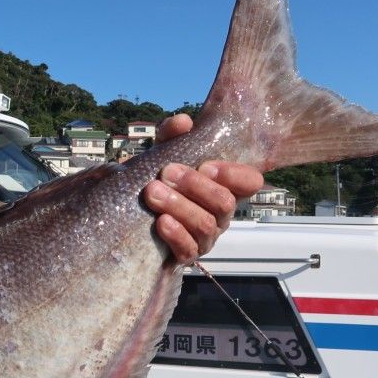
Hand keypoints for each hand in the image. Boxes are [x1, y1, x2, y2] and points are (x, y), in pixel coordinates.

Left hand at [144, 114, 262, 262]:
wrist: (126, 219)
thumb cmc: (155, 183)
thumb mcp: (161, 156)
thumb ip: (171, 137)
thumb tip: (183, 122)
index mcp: (220, 187)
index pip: (250, 182)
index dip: (235, 174)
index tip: (207, 165)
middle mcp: (219, 215)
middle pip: (224, 203)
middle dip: (195, 186)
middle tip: (166, 172)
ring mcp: (204, 238)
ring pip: (205, 225)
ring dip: (179, 206)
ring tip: (152, 192)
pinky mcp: (185, 255)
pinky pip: (188, 249)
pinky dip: (175, 234)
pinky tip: (160, 222)